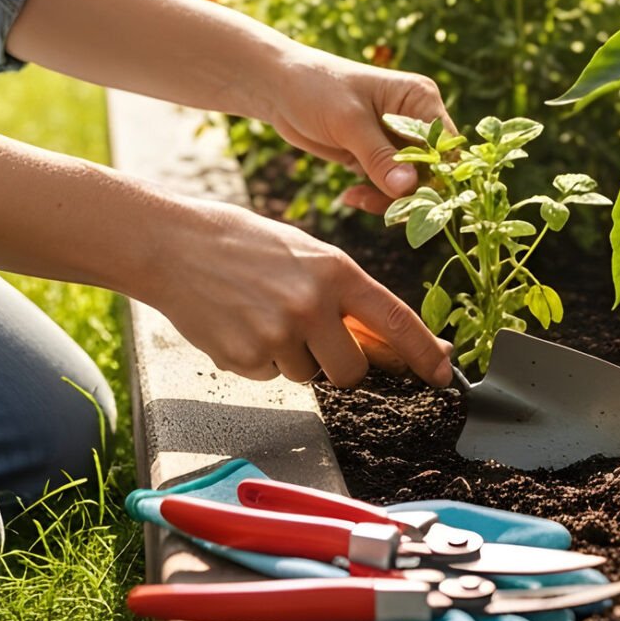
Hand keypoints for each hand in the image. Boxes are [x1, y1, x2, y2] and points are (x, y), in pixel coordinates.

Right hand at [139, 195, 452, 387]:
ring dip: (291, 357)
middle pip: (352, 370)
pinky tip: (238, 324)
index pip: (396, 320)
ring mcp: (278, 335)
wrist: (175, 245)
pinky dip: (257, 359)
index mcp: (336, 272)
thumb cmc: (244, 244)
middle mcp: (312, 306)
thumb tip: (381, 340)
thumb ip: (343, 295)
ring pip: (306, 375)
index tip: (444, 373)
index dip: (424, 352)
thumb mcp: (306, 254)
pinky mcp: (245, 358)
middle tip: (311, 336)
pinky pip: (268, 376)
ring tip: (261, 315)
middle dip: (340, 365)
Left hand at [257, 45, 453, 212]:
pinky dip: (374, 197)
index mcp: (420, 100)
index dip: (436, 178)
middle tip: (380, 208)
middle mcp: (416, 119)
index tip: (412, 201)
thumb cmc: (316, 88)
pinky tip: (349, 195)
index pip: (446, 148)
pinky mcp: (378, 156)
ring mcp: (397, 140)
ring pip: (411, 185)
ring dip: (388, 200)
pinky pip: (389, 187)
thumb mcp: (349, 123)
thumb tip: (408, 189)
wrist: (279, 87)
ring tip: (355, 198)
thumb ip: (380, 157)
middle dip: (410, 194)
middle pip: (433, 172)